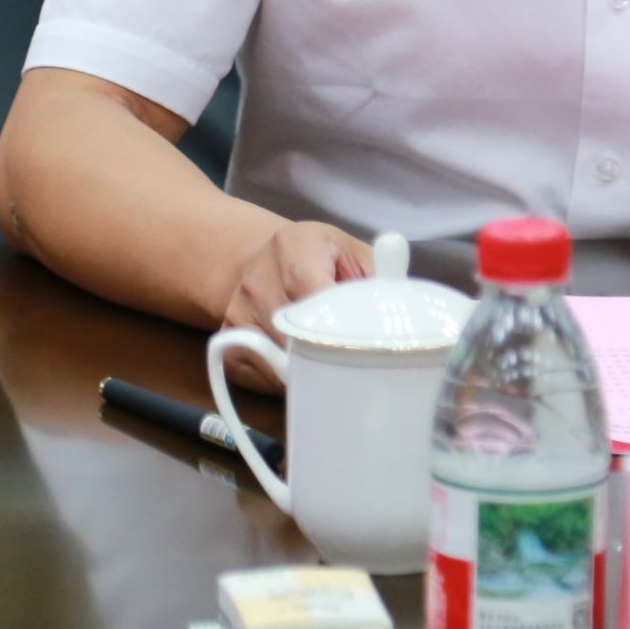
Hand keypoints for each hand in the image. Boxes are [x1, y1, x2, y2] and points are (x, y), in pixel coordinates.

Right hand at [214, 221, 374, 391]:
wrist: (259, 256)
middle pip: (292, 334)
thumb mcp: (352, 251)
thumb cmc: (317, 256)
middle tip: (352, 368)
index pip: (313, 294)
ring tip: (329, 366)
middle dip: (323, 355)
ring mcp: (237, 311)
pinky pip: (256, 372)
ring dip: (304, 371)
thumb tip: (402, 298)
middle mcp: (257, 279)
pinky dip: (280, 379)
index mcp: (293, 248)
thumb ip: (380, 273)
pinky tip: (300, 368)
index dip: (337, 325)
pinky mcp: (227, 338)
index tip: (359, 345)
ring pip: (273, 360)